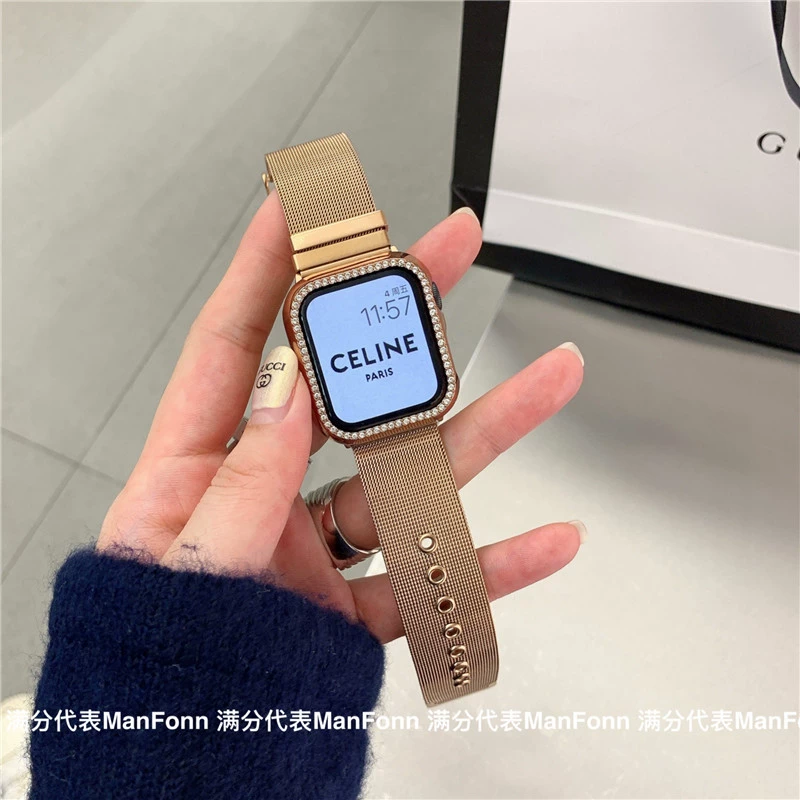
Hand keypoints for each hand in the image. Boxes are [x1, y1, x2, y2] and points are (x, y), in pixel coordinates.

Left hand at [97, 196, 584, 642]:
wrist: (188, 760)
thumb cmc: (156, 663)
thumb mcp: (183, 564)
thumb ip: (242, 481)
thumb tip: (287, 395)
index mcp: (198, 471)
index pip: (238, 346)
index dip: (267, 270)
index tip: (303, 206)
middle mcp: (265, 493)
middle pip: (348, 387)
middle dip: (400, 316)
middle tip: (449, 253)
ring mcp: (317, 546)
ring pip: (414, 473)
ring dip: (487, 429)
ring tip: (547, 379)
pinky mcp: (355, 603)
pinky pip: (432, 579)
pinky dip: (490, 567)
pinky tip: (547, 540)